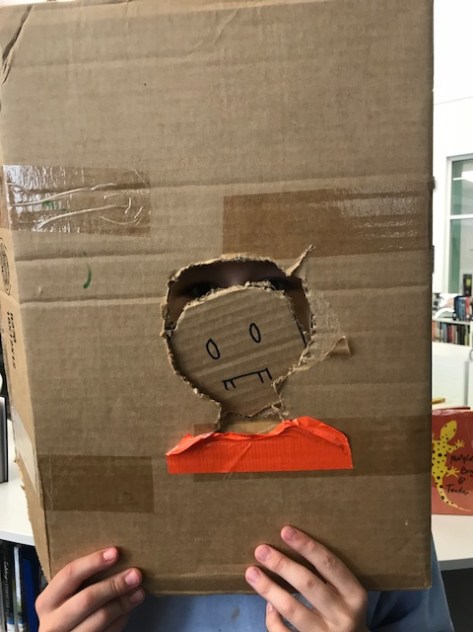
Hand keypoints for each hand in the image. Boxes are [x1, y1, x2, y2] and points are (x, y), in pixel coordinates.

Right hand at [36, 547, 144, 631]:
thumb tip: (115, 558)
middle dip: (114, 584)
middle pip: (87, 599)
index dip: (93, 562)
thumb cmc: (68, 614)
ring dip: (123, 602)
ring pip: (100, 618)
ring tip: (139, 591)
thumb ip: (82, 582)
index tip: (115, 553)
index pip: (69, 575)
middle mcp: (53, 622)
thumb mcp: (66, 597)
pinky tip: (128, 609)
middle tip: (135, 574)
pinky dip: (121, 619)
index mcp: (47, 602)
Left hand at [245, 526, 367, 631]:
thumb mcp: (346, 593)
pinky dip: (272, 618)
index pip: (328, 564)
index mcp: (354, 594)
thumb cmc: (344, 610)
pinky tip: (267, 605)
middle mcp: (343, 615)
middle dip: (282, 564)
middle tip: (261, 550)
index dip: (306, 546)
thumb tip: (289, 542)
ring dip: (269, 588)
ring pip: (292, 608)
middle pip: (307, 584)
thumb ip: (328, 574)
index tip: (284, 530)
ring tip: (251, 572)